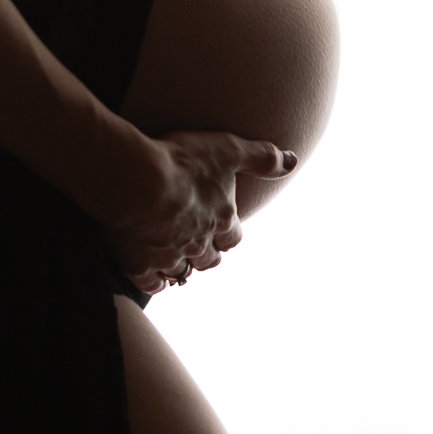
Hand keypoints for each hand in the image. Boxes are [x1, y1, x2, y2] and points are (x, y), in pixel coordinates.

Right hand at [95, 129, 296, 296]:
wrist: (138, 182)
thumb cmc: (184, 163)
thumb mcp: (228, 150)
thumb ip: (262, 157)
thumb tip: (293, 161)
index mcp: (221, 219)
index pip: (232, 236)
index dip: (227, 233)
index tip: (222, 229)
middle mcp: (200, 243)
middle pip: (210, 258)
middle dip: (207, 253)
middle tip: (198, 246)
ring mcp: (170, 257)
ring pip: (182, 272)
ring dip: (180, 268)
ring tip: (172, 260)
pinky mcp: (141, 265)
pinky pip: (152, 283)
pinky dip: (153, 281)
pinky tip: (150, 275)